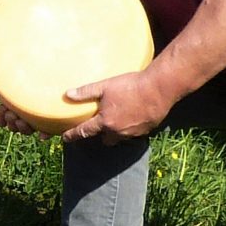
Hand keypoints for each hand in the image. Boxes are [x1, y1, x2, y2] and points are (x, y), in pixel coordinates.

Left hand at [63, 69, 177, 141]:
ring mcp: (133, 133)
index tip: (65, 138)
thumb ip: (86, 92)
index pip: (84, 131)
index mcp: (105, 122)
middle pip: (105, 139)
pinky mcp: (146, 130)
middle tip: (98, 127)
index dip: (73, 135)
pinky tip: (132, 117)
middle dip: (101, 135)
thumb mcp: (105, 86)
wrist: (159, 89)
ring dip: (116, 132)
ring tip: (116, 122)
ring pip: (120, 137)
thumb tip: (67, 94)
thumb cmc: (131, 86)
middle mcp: (118, 131)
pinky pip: (134, 133)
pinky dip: (130, 128)